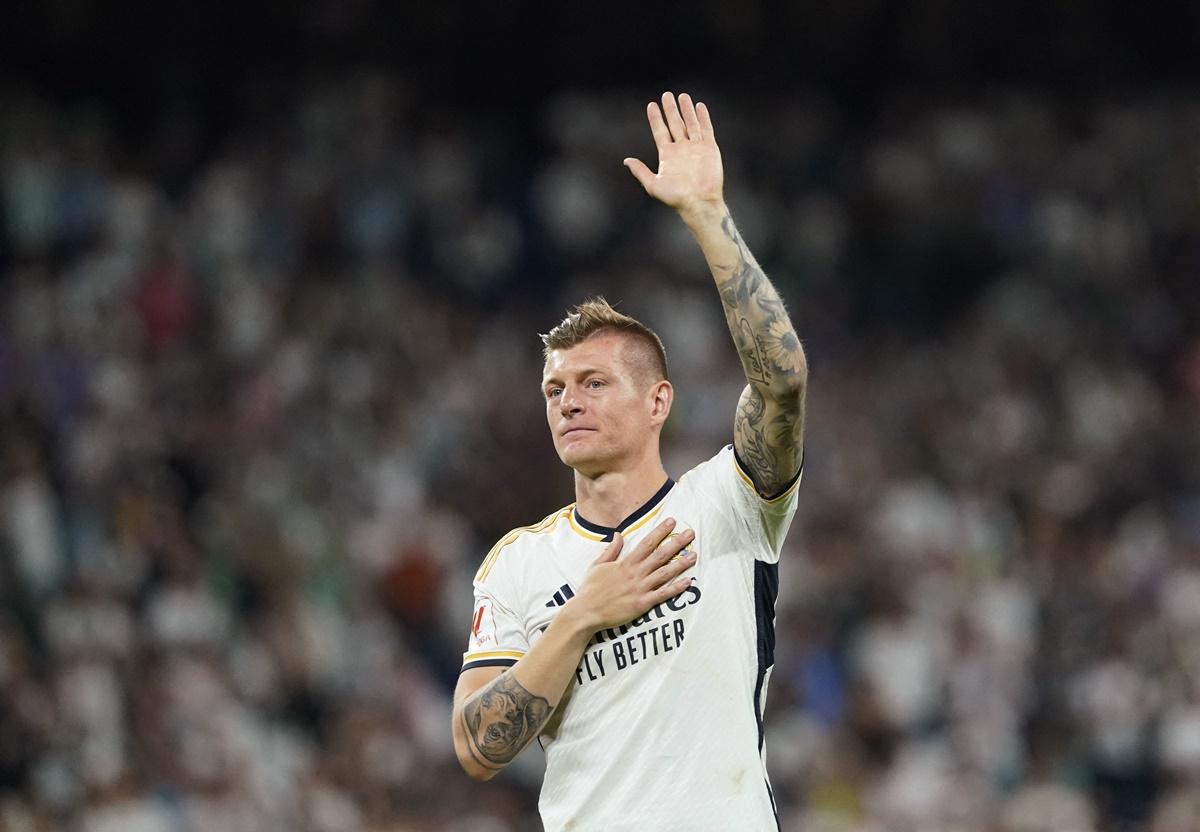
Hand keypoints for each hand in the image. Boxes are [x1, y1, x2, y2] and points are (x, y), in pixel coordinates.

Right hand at [569, 518, 695, 629]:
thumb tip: (618, 535)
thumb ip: (611, 550)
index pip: (647, 543)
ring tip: (694, 555)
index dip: (661, 531)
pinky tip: (688, 581)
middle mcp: (635, 573)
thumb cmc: (590, 589)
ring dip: (681, 564)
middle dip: (677, 543)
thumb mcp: (597, 565)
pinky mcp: (642, 603)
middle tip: (691, 533)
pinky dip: (676, 588)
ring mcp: (640, 588)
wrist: (586, 612)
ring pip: (665, 573)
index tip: (672, 522)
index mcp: (625, 563)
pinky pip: (663, 594)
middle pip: (660, 555)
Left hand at [624, 92, 723, 215]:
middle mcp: (681, 149)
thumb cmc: (676, 197)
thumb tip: (626, 160)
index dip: (655, 118)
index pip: (660, 131)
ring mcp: (696, 147)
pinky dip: (702, 117)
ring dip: (686, 110)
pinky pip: (706, 129)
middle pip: (675, 124)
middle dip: (670, 110)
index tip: (651, 105)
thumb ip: (640, 171)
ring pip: (690, 123)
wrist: (699, 202)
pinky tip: (699, 106)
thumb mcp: (653, 184)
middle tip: (666, 95)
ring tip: (682, 96)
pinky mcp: (709, 148)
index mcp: (667, 155)